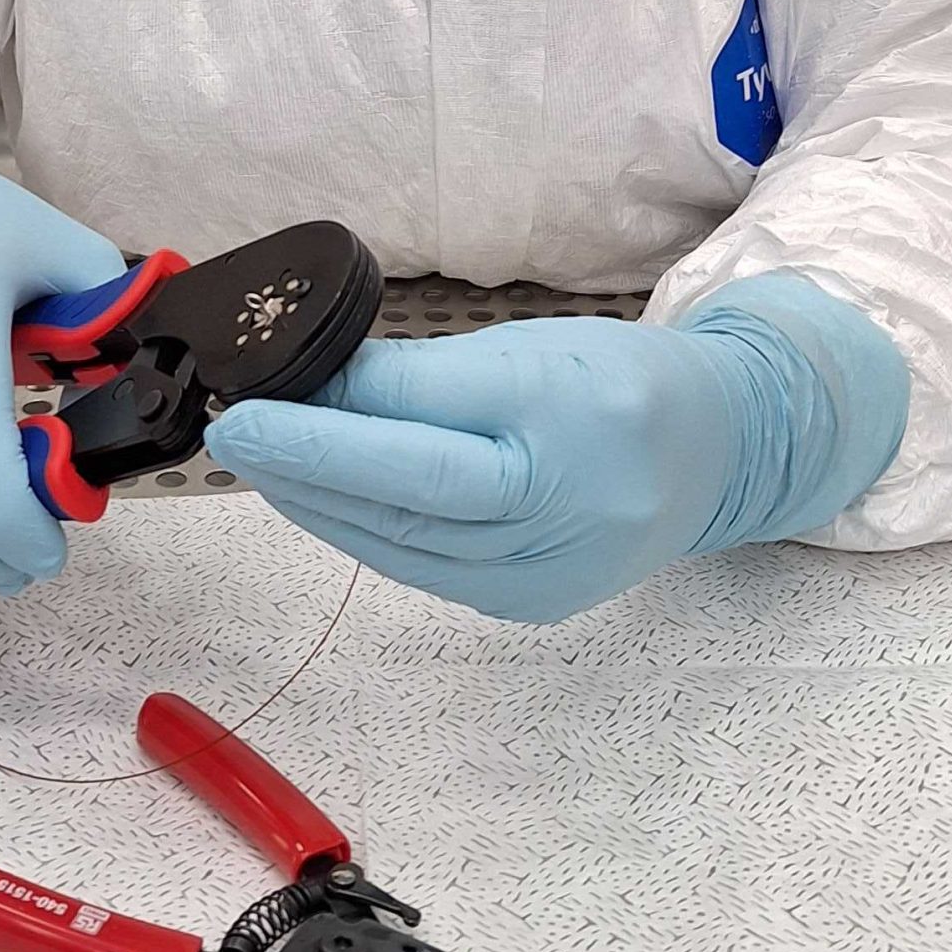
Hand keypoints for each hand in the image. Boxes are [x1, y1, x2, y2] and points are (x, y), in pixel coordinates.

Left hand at [205, 279, 907, 624]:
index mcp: (570, 413)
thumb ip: (422, 373)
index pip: (428, 419)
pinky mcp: (528, 604)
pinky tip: (316, 500)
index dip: (329, 416)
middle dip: (306, 465)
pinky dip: (362, 532)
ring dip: (318, 503)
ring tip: (258, 461)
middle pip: (410, 493)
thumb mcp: (529, 346)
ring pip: (405, 541)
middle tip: (233, 432)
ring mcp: (550, 570)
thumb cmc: (616, 382)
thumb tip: (312, 385)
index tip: (255, 396)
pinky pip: (423, 567)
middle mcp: (566, 504)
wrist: (718, 454)